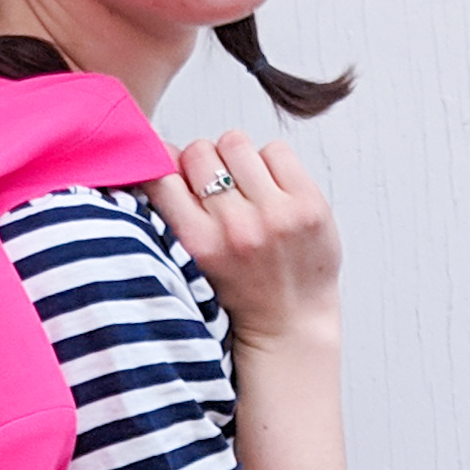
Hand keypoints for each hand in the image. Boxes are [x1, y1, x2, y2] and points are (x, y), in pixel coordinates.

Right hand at [146, 129, 341, 353]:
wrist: (289, 326)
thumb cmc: (238, 293)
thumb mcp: (192, 260)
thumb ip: (174, 212)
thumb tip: (161, 151)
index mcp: (198, 244)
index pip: (162, 175)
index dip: (165, 167)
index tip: (174, 176)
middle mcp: (236, 227)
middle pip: (199, 151)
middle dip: (203, 166)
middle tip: (217, 194)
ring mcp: (276, 214)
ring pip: (235, 143)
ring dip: (237, 161)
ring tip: (247, 192)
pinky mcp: (308, 204)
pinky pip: (275, 150)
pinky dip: (271, 165)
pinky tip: (273, 194)